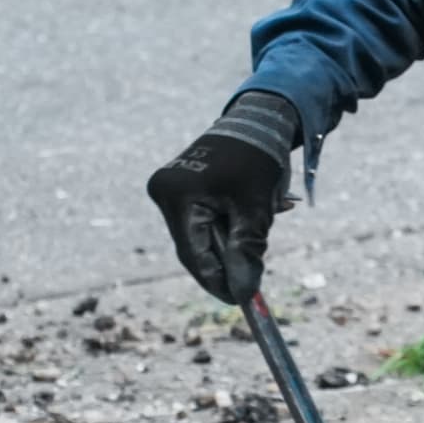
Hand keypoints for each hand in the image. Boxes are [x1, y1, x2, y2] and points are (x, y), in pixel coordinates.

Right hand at [146, 92, 297, 303]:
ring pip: (197, 238)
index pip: (195, 253)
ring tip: (255, 238)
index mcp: (178, 194)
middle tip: (249, 286)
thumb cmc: (259, 160)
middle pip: (193, 248)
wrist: (257, 121)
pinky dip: (223, 230)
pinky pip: (199, 223)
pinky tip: (246, 223)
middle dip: (223, 266)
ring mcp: (169, 190)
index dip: (218, 281)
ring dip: (226, 247)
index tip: (240, 301)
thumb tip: (243, 292)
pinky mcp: (178, 190)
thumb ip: (247, 250)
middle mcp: (164, 192)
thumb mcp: (257, 208)